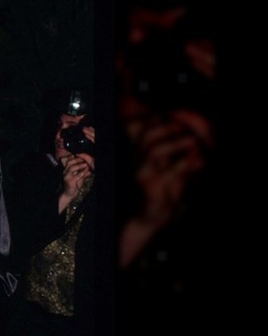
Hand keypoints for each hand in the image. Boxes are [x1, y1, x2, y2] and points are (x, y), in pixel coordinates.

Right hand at [59, 153, 93, 210]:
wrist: (69, 194)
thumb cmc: (74, 186)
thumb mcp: (79, 178)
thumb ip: (83, 173)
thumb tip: (89, 169)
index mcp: (66, 171)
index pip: (68, 162)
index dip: (74, 158)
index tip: (81, 156)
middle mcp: (65, 173)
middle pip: (69, 163)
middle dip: (77, 160)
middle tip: (84, 159)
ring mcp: (67, 177)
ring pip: (72, 168)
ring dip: (79, 165)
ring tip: (86, 164)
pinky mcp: (70, 181)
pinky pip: (77, 175)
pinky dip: (83, 172)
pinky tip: (87, 171)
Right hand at [135, 108, 210, 224]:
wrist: (149, 216)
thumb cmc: (163, 190)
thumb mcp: (170, 167)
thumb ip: (178, 153)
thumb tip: (195, 139)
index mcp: (142, 153)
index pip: (147, 129)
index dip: (161, 120)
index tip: (181, 119)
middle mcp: (139, 161)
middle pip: (148, 136)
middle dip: (168, 128)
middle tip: (187, 129)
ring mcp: (144, 173)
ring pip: (153, 151)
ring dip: (175, 143)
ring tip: (193, 140)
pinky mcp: (151, 187)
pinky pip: (166, 173)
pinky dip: (183, 165)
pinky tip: (195, 163)